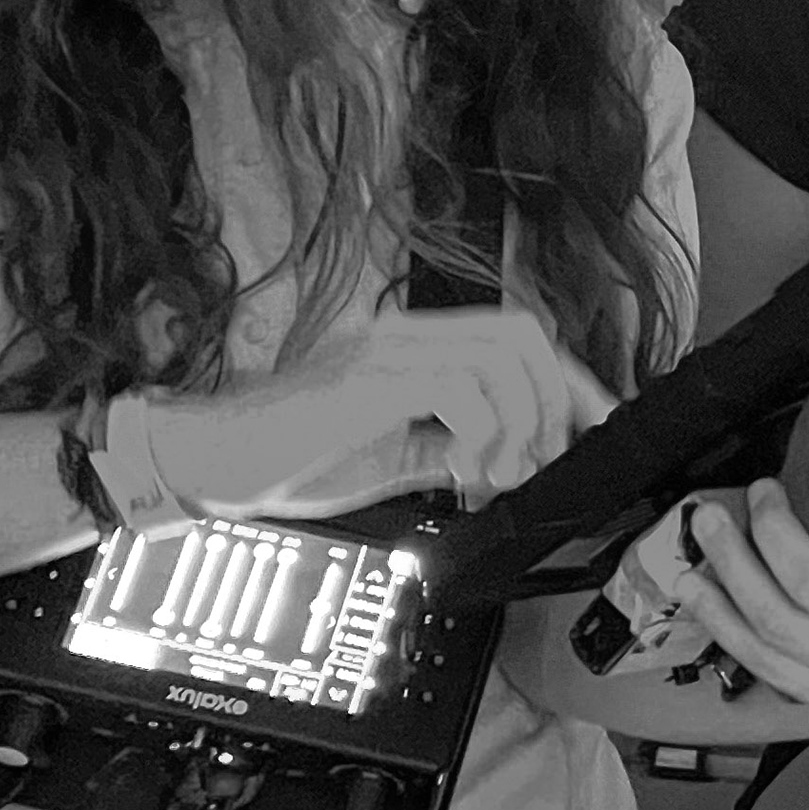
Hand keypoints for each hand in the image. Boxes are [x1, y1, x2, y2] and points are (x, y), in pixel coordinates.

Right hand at [147, 307, 617, 520]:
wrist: (212, 464)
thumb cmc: (292, 460)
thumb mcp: (394, 456)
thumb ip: (451, 447)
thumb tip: (515, 460)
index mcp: (414, 346)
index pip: (517, 337)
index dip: (569, 380)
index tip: (596, 428)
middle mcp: (404, 335)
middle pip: (525, 334)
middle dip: (555, 402)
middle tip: (539, 464)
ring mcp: (385, 351)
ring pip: (502, 356)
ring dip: (521, 423)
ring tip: (498, 475)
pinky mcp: (367, 380)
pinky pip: (460, 390)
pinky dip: (483, 436)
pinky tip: (462, 475)